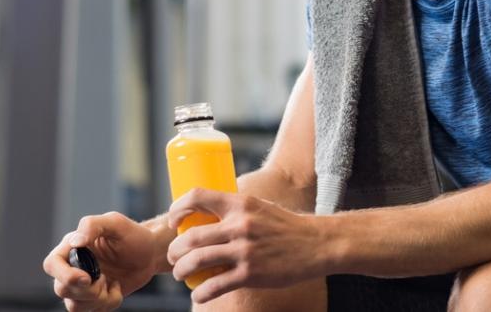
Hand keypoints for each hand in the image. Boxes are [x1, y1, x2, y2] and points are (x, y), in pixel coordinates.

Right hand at [43, 211, 160, 310]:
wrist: (150, 254)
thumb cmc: (133, 235)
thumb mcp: (116, 223)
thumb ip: (93, 225)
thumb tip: (76, 241)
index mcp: (72, 247)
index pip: (52, 264)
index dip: (64, 275)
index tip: (87, 277)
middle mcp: (72, 267)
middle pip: (61, 289)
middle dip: (87, 290)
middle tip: (105, 278)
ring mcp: (81, 285)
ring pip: (74, 305)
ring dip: (98, 298)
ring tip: (112, 283)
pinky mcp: (92, 299)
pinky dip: (107, 304)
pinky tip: (116, 289)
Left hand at [167, 188, 324, 304]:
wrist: (317, 244)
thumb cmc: (287, 227)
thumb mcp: (261, 207)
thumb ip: (236, 211)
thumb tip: (207, 216)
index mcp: (241, 204)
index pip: (198, 196)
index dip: (178, 208)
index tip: (174, 222)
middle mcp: (240, 225)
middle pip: (191, 237)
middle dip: (175, 250)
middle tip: (174, 256)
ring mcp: (245, 250)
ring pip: (196, 261)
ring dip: (181, 271)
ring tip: (181, 274)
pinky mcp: (250, 273)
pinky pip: (214, 285)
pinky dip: (200, 293)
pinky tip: (199, 294)